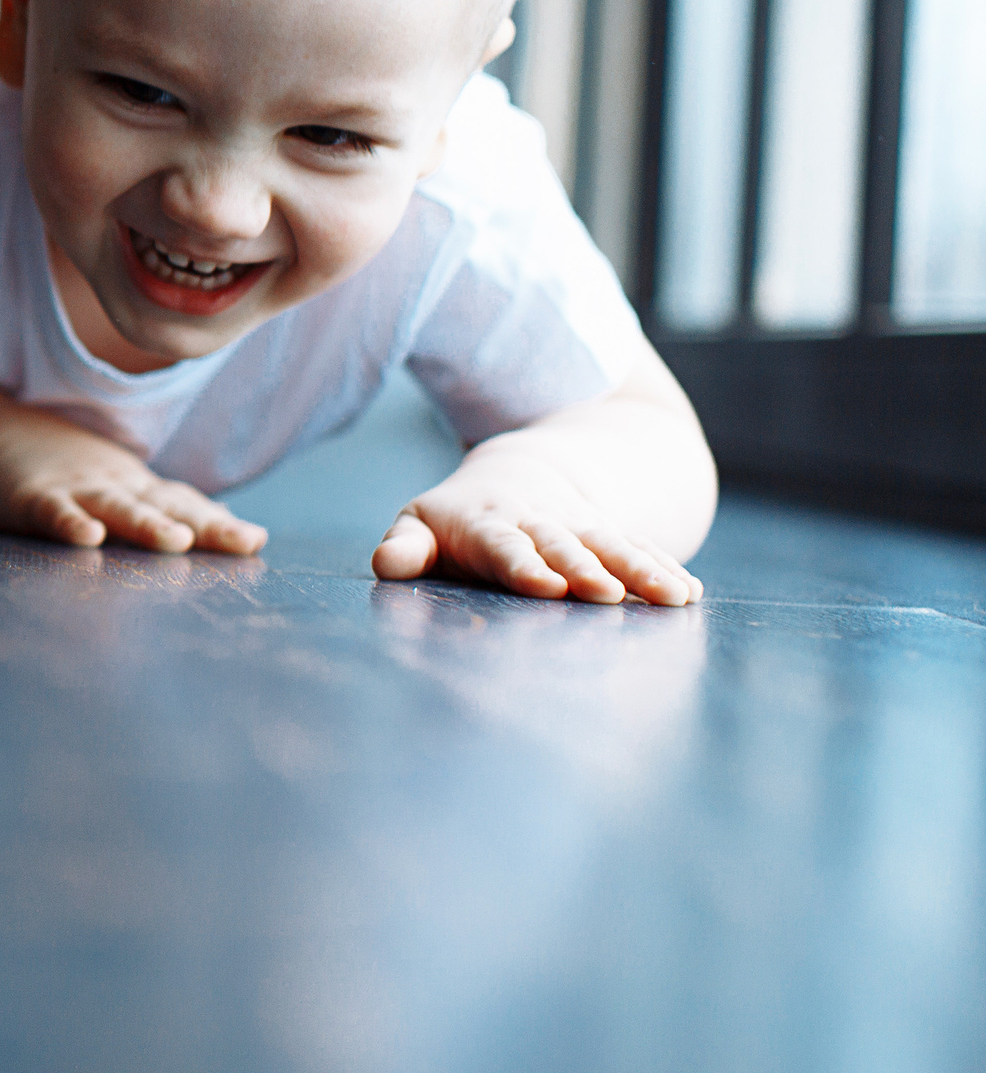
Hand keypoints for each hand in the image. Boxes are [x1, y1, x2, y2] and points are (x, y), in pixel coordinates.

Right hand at [0, 408, 266, 552]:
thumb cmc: (61, 469)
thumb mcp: (115, 485)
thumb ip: (161, 508)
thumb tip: (220, 527)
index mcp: (137, 487)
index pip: (186, 504)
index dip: (219, 522)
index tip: (255, 542)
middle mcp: (115, 486)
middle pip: (167, 506)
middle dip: (206, 525)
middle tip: (242, 543)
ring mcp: (76, 489)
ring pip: (117, 508)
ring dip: (147, 525)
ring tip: (175, 543)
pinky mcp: (32, 496)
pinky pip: (53, 511)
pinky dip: (70, 523)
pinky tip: (87, 538)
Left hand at [372, 449, 703, 605]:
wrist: (519, 475)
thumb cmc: (457, 519)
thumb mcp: (423, 525)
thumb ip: (407, 547)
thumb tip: (385, 564)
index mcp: (488, 525)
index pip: (504, 546)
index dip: (522, 565)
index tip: (544, 586)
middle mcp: (540, 525)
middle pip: (564, 547)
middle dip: (585, 569)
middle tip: (605, 594)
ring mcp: (581, 529)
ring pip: (613, 546)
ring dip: (640, 571)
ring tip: (669, 597)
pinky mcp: (612, 537)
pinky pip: (641, 550)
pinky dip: (664, 569)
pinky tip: (687, 593)